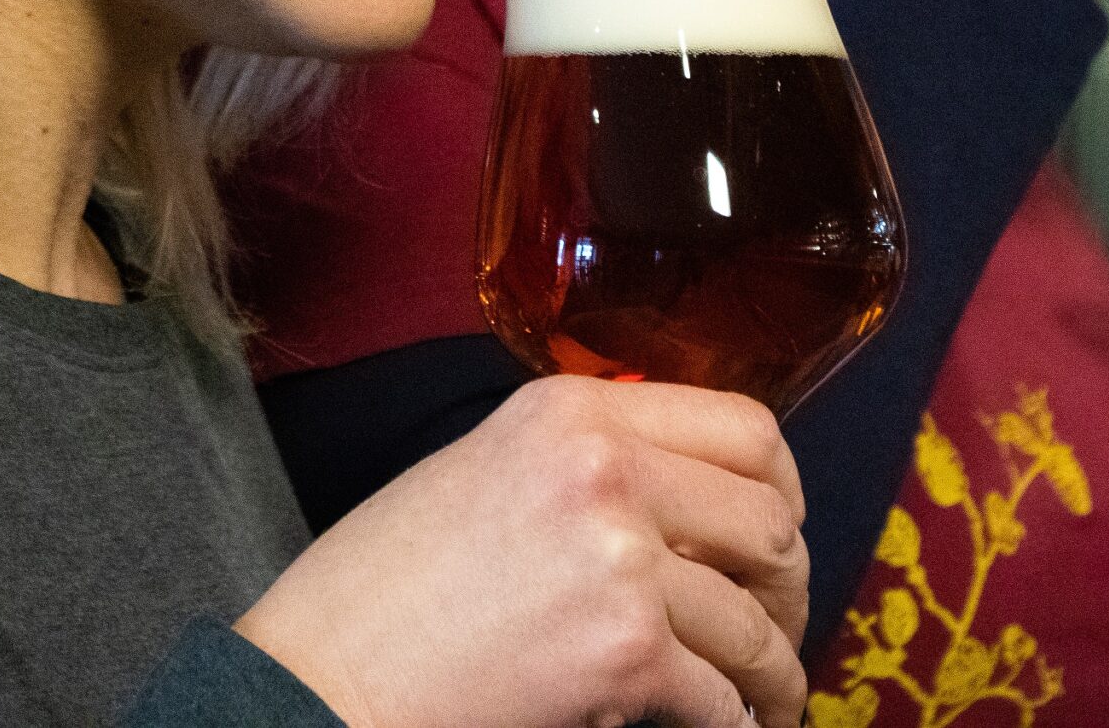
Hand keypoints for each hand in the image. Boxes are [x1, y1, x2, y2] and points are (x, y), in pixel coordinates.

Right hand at [237, 376, 808, 727]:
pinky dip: (734, 722)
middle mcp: (607, 468)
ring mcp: (621, 558)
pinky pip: (723, 695)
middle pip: (769, 519)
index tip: (776, 534)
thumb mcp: (487, 468)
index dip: (781, 489)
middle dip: (787, 586)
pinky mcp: (627, 650)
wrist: (322, 677)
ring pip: (756, 619)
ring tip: (763, 697)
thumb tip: (692, 502)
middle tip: (773, 628)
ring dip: (771, 670)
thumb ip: (590, 462)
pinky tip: (721, 727)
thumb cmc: (387, 586)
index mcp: (573, 412)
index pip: (744, 427)